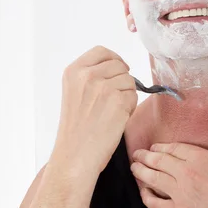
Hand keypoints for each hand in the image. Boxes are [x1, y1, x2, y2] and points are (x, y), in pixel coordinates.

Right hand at [50, 45, 137, 177]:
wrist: (75, 156)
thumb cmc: (76, 131)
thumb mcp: (74, 94)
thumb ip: (91, 78)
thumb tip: (118, 70)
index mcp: (73, 71)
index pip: (102, 51)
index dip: (114, 60)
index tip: (118, 71)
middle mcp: (87, 75)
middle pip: (120, 66)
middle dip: (122, 81)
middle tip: (112, 102)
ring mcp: (103, 87)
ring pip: (129, 81)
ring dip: (127, 96)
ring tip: (111, 113)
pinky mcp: (118, 100)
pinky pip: (134, 96)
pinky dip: (129, 108)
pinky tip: (116, 120)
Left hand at [130, 122, 207, 207]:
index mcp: (201, 157)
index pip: (173, 148)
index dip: (161, 147)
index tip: (155, 147)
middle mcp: (187, 172)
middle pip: (158, 160)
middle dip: (145, 156)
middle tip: (137, 155)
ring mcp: (181, 193)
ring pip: (153, 179)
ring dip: (141, 172)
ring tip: (135, 168)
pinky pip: (155, 203)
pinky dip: (146, 197)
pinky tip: (144, 192)